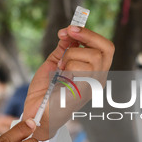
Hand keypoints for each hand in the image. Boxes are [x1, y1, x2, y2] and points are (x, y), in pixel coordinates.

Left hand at [23, 26, 114, 140]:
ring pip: (93, 56)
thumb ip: (63, 50)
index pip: (105, 48)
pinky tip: (60, 76)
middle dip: (86, 36)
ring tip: (59, 67)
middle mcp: (97, 79)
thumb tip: (68, 33)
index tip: (70, 29)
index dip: (89, 34)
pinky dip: (68, 66)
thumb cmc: (44, 93)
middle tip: (67, 34)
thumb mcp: (53, 64)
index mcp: (92, 72)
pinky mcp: (85, 92)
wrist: (35, 113)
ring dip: (71, 55)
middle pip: (107, 48)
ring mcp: (93, 86)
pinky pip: (83, 68)